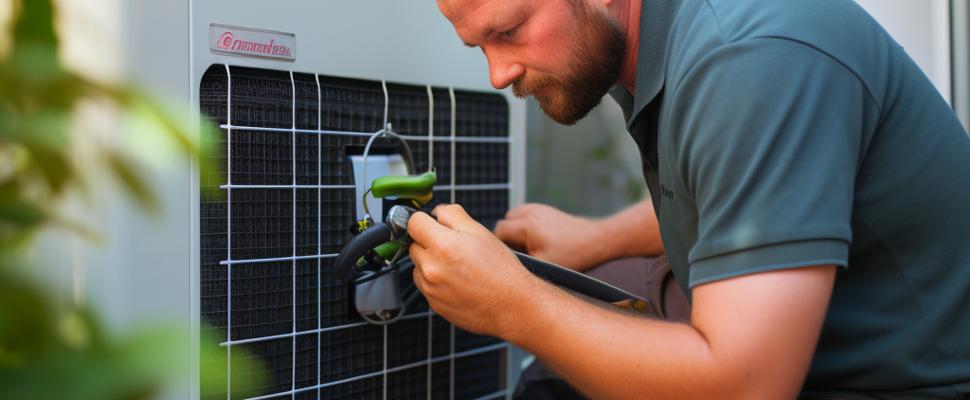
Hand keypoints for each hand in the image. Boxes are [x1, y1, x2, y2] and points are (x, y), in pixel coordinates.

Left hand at [408, 204, 538, 336]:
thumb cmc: (501, 270)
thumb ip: (453, 215)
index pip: (413, 223)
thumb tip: (437, 212)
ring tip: (458, 267)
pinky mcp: (434, 304)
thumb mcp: (480, 232)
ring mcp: (431, 289)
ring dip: (431, 263)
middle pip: (414, 245)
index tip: (434, 224)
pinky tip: (458, 282)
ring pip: (418, 266)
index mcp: (442, 246)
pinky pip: (425, 285)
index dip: (425, 220)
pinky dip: (436, 281)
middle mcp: (431, 268)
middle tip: (455, 248)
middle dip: (429, 242)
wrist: (513, 306)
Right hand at [494, 204, 604, 270]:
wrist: (598, 240)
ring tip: (527, 245)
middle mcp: (531, 212)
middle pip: (506, 221)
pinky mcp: (548, 210)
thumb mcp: (545, 264)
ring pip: (516, 216)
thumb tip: (505, 261)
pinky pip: (527, 214)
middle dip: (507, 236)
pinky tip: (538, 238)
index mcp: (527, 225)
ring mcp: (540, 209)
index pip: (499, 230)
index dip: (500, 245)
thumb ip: (521, 261)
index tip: (508, 257)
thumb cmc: (573, 255)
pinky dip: (527, 225)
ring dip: (516, 229)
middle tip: (519, 252)